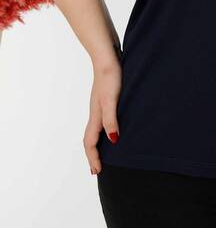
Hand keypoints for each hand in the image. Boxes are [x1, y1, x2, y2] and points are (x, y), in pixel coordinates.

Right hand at [83, 58, 121, 175]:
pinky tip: (113, 127)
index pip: (90, 142)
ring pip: (95, 129)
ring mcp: (100, 104)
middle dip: (93, 155)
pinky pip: (102, 120)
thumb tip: (113, 141)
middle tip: (98, 168)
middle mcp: (96, 112)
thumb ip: (111, 119)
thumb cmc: (110, 75)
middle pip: (90, 138)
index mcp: (96, 115)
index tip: (97, 172)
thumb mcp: (112, 99)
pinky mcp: (107, 97)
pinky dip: (105, 130)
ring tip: (104, 152)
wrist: (107, 55)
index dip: (93, 158)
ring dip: (98, 144)